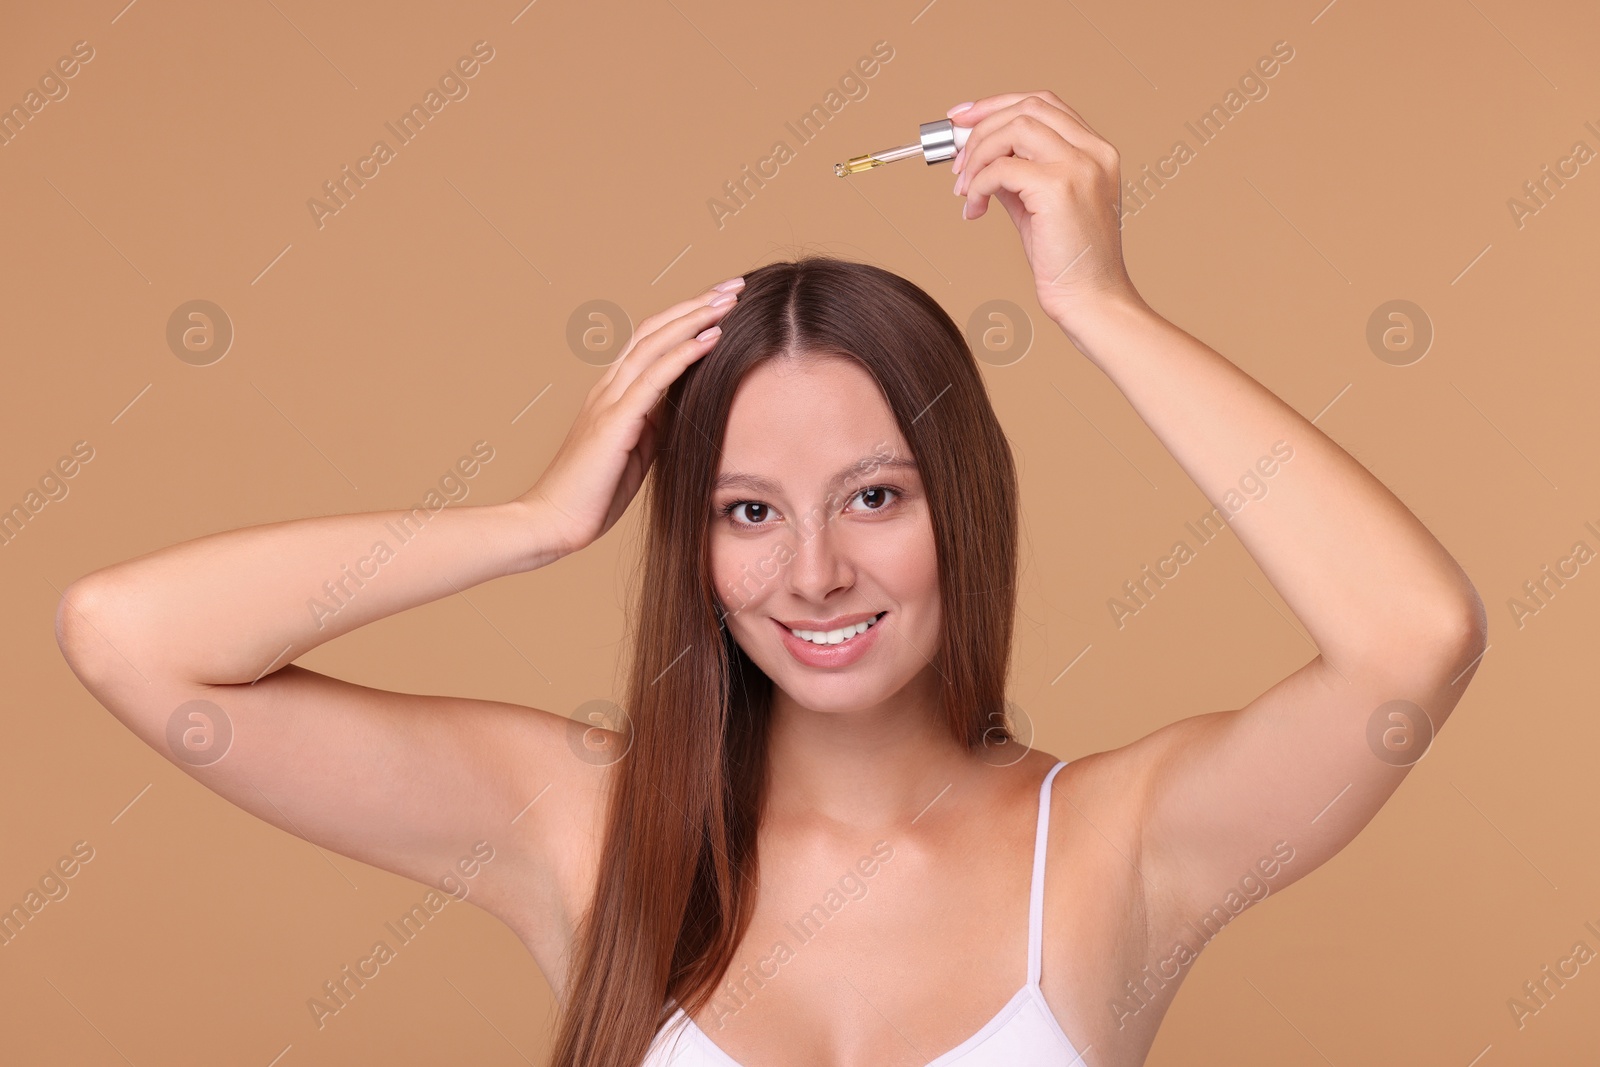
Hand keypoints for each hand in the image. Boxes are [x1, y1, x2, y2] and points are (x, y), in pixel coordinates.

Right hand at [520, 278, 742, 553]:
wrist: (553, 522)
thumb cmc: (593, 495)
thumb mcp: (637, 452)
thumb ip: (657, 424)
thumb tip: (685, 408)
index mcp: (612, 394)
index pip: (651, 342)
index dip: (685, 318)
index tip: (720, 303)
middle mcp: (608, 388)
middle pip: (655, 330)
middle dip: (696, 304)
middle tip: (732, 286)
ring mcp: (608, 401)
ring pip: (655, 344)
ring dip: (695, 318)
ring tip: (728, 300)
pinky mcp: (614, 421)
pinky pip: (654, 378)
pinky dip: (685, 354)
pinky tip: (711, 337)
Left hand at [949, 91, 1143, 329]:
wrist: (1091, 299)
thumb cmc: (1067, 260)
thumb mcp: (1039, 205)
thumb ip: (1017, 174)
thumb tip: (978, 156)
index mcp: (1096, 151)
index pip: (1044, 103)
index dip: (998, 104)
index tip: (963, 118)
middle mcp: (1093, 151)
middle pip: (1027, 106)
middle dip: (981, 124)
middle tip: (955, 158)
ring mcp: (1079, 167)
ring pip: (1014, 127)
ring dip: (978, 154)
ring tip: (964, 188)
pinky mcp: (1058, 188)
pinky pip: (1002, 169)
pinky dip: (978, 184)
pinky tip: (974, 209)